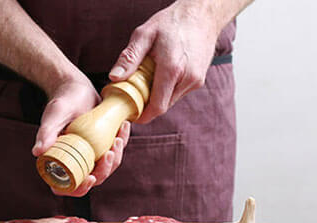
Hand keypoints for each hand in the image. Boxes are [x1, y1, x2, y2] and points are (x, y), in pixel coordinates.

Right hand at [32, 77, 131, 196]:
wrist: (76, 88)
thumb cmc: (62, 100)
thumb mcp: (54, 115)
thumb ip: (46, 133)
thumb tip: (37, 152)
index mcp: (58, 161)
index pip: (66, 187)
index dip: (80, 188)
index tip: (91, 178)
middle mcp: (74, 162)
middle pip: (92, 180)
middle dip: (105, 169)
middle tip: (111, 151)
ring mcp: (89, 156)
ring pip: (106, 168)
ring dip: (116, 157)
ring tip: (118, 137)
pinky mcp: (102, 147)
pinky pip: (114, 153)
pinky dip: (121, 144)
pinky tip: (123, 128)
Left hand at [109, 0, 218, 123]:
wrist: (202, 14)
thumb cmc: (172, 21)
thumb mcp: (144, 34)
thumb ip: (129, 58)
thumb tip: (114, 78)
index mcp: (172, 68)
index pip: (157, 107)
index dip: (143, 115)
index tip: (132, 114)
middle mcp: (187, 78)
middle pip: (163, 106)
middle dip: (148, 105)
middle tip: (134, 95)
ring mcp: (195, 81)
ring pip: (171, 101)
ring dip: (158, 96)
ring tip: (149, 78)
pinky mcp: (199, 81)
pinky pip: (178, 93)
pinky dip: (167, 89)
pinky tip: (163, 74)